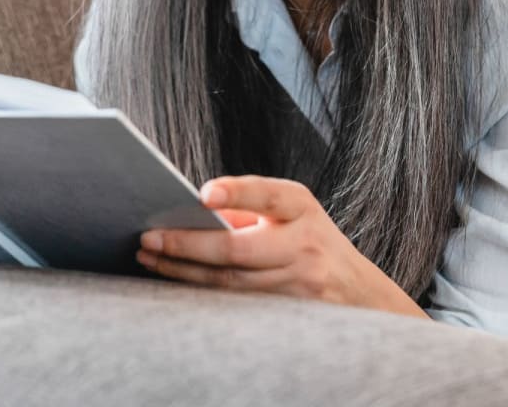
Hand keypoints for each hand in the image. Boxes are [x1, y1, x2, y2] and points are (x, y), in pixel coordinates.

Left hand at [137, 175, 427, 317]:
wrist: (357, 291)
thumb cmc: (310, 236)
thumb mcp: (291, 210)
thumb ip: (248, 207)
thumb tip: (191, 210)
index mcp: (301, 206)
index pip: (268, 195)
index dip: (236, 193)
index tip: (204, 193)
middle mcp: (301, 245)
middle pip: (238, 250)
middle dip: (188, 245)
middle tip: (150, 237)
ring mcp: (294, 284)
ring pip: (230, 282)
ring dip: (184, 271)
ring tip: (149, 257)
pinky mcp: (284, 313)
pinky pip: (234, 302)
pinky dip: (200, 290)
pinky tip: (173, 279)